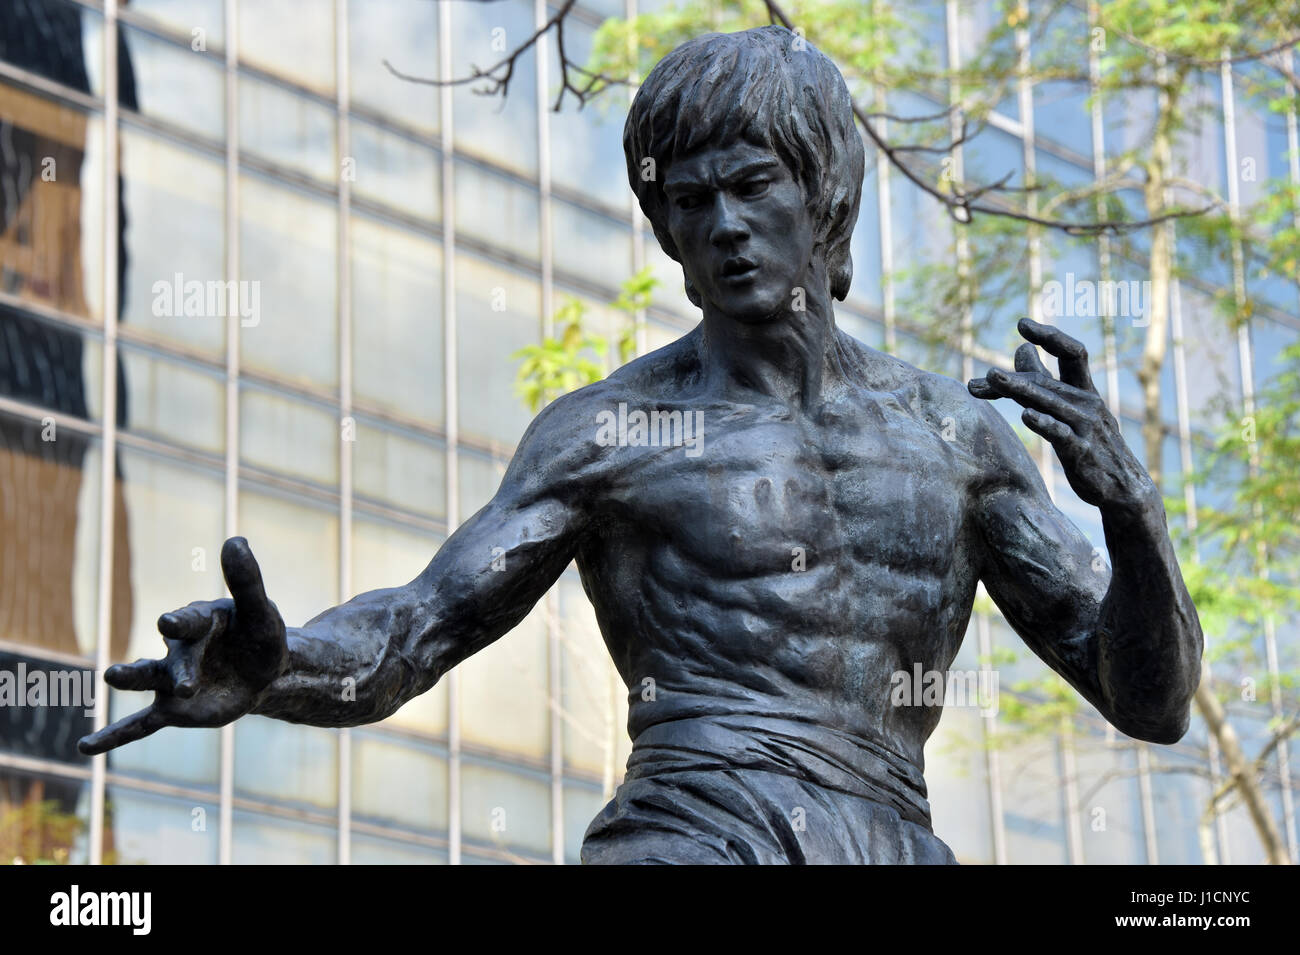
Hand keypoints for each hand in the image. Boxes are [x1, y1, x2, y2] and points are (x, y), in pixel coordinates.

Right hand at [78, 537, 287, 755]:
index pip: (187, 622)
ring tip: (110, 676)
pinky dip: (114, 737)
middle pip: (169, 659)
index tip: (169, 622)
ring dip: (130, 679)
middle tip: (173, 676)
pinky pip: (140, 725)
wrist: (265, 671)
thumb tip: (235, 540)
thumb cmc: (261, 635)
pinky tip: (85, 748)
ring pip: (147, 681)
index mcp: (198, 622)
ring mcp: (172, 682)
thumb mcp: (261, 611)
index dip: (180, 622)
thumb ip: (247, 581)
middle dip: (175, 669)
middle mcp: (179, 650)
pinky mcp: (174, 710)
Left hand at [968, 318, 1155, 509]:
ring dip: (1020, 390)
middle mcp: (1088, 404)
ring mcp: (1086, 428)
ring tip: (993, 379)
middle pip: (1047, 382)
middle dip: (1015, 378)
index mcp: (1085, 391)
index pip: (1072, 353)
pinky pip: (1061, 434)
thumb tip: (1021, 348)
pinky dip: (1044, 423)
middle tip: (987, 376)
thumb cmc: (1092, 443)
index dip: (1050, 336)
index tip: (1022, 324)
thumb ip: (1043, 380)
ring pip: (1049, 403)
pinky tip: (1027, 415)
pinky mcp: (1083, 452)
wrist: (1123, 487)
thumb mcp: (1068, 409)